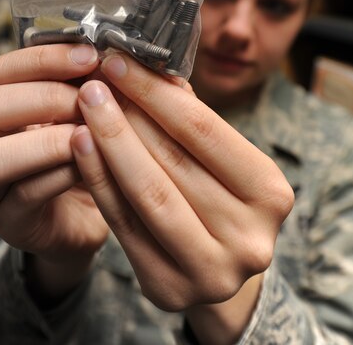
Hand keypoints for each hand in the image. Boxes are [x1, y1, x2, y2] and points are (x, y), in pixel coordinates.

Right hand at [0, 44, 108, 282]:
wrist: (97, 212)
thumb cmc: (91, 152)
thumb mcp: (88, 110)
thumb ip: (88, 84)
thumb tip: (113, 54)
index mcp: (1, 105)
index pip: (2, 71)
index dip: (43, 59)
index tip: (88, 55)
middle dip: (45, 97)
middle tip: (90, 97)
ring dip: (51, 138)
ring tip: (92, 131)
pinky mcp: (12, 220)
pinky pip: (28, 193)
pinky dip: (65, 172)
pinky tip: (94, 162)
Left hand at [71, 53, 293, 311]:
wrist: (222, 263)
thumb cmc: (222, 196)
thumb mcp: (222, 157)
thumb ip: (191, 118)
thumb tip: (148, 71)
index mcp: (271, 193)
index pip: (204, 130)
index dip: (155, 93)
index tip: (119, 63)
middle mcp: (249, 238)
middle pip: (173, 160)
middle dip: (127, 113)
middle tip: (95, 82)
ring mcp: (211, 271)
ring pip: (147, 193)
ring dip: (109, 142)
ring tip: (86, 108)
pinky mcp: (169, 289)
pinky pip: (124, 225)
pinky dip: (99, 180)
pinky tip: (81, 147)